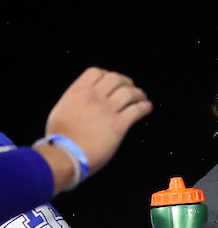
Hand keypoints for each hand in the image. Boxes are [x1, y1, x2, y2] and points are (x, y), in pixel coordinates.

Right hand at [40, 68, 152, 186]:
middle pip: (116, 79)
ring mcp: (106, 110)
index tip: (113, 82)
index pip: (96, 72)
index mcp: (77, 92)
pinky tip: (147, 108)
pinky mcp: (118, 125)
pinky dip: (145, 107)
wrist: (65, 154)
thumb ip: (75, 101)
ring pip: (129, 92)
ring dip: (139, 94)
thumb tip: (84, 101)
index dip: (108, 75)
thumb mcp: (61, 110)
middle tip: (131, 89)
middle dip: (126, 83)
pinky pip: (137, 110)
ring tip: (142, 99)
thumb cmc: (60, 138)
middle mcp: (93, 97)